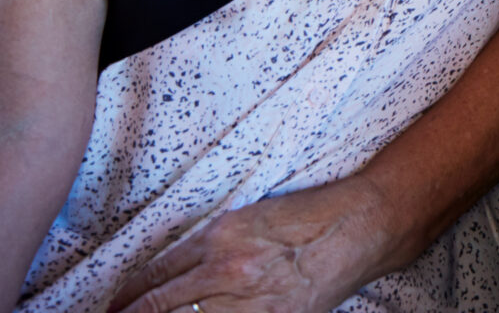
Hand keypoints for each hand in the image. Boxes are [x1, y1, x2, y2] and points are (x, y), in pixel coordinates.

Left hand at [107, 178, 391, 312]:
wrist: (363, 225)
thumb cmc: (311, 216)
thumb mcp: (251, 218)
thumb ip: (209, 245)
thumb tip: (172, 277)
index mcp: (219, 236)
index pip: (155, 277)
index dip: (127, 299)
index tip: (114, 309)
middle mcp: (228, 269)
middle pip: (160, 308)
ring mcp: (249, 300)